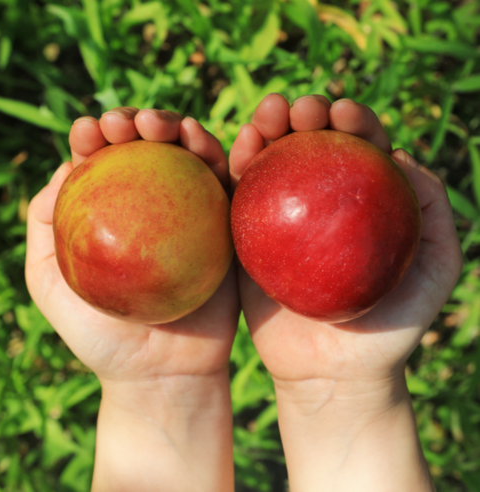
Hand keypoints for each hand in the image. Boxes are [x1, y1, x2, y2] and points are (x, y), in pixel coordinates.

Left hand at [26, 107, 237, 490]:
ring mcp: (193, 216)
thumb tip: (63, 167)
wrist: (164, 376)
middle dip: (136, 123)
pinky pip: (224, 186)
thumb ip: (44, 224)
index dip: (94, 135)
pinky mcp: (226, 228)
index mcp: (113, 216)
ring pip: (188, 159)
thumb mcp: (49, 283)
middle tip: (127, 123)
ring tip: (162, 125)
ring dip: (177, 129)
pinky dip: (216, 157)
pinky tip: (203, 142)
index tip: (89, 130)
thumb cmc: (102, 338)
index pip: (102, 162)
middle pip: (147, 152)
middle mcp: (153, 210)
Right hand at [230, 94, 461, 491]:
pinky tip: (239, 146)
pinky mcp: (248, 240)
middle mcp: (320, 207)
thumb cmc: (391, 329)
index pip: (361, 149)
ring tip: (267, 114)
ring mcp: (282, 222)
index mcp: (364, 205)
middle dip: (305, 116)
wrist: (335, 375)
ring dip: (266, 130)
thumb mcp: (437, 269)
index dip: (354, 121)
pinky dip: (238, 167)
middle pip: (311, 148)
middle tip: (298, 108)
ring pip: (272, 165)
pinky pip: (240, 199)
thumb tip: (401, 155)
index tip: (343, 111)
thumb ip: (433, 210)